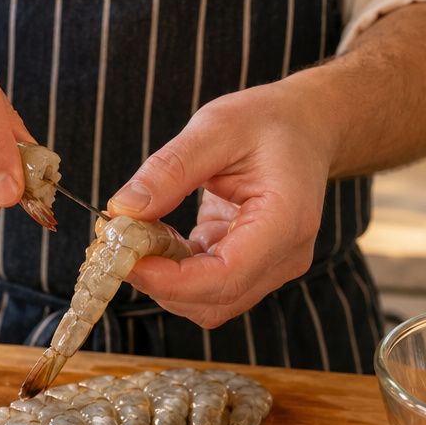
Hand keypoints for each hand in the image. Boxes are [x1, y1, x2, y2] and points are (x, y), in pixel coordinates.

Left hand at [107, 75, 334, 327]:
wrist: (306, 127)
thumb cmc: (269, 122)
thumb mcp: (216, 127)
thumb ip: (170, 170)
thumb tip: (123, 210)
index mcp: (286, 220)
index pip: (228, 275)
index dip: (172, 281)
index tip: (127, 260)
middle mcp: (286, 255)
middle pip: (216, 300)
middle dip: (161, 282)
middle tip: (119, 242)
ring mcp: (273, 267)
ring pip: (210, 302)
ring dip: (166, 280)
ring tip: (141, 234)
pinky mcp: (254, 268)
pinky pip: (208, 286)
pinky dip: (176, 271)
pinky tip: (160, 236)